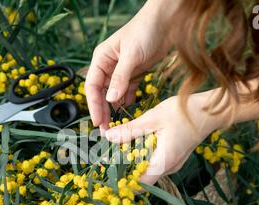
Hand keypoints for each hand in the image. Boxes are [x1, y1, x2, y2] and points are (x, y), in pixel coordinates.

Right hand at [85, 0, 178, 131]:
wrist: (166, 20)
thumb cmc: (145, 31)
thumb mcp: (131, 55)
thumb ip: (120, 78)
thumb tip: (110, 100)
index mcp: (101, 59)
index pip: (92, 86)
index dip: (93, 105)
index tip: (97, 121)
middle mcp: (109, 66)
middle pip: (101, 93)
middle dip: (102, 111)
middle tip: (106, 130)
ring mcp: (122, 71)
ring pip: (113, 95)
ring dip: (114, 110)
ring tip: (116, 126)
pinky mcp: (135, 74)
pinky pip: (127, 92)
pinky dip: (127, 102)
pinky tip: (128, 113)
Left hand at [104, 95, 223, 184]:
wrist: (211, 110)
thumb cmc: (184, 112)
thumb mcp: (152, 119)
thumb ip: (130, 130)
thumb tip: (108, 137)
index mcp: (163, 162)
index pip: (139, 183)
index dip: (122, 180)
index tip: (107, 171)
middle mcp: (168, 168)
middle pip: (141, 177)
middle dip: (124, 168)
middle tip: (107, 155)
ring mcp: (172, 164)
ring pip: (148, 169)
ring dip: (133, 161)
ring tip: (118, 146)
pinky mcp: (174, 157)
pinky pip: (155, 162)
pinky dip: (143, 155)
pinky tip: (134, 142)